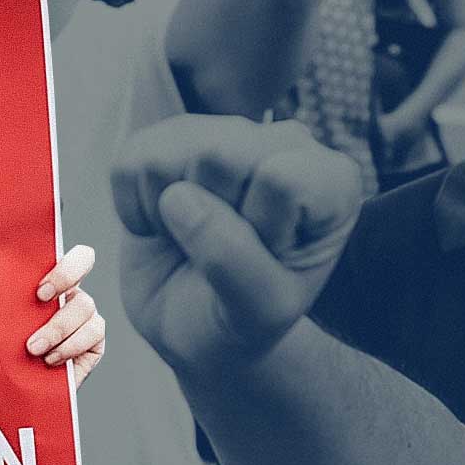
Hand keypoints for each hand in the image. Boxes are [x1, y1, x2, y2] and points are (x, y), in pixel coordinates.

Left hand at [26, 245, 104, 388]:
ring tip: (34, 347)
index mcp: (46, 277)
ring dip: (58, 326)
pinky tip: (50, 359)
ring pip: (84, 306)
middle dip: (63, 278)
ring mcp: (85, 316)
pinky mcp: (94, 344)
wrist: (11, 386)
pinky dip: (70, 347)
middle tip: (39, 298)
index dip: (61, 262)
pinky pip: (92, 336)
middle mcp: (69, 291)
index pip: (64, 251)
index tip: (39, 288)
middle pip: (83, 264)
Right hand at [109, 116, 365, 372]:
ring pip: (171, 152)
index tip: (262, 262)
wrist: (195, 331)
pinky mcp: (168, 139)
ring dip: (167, 213)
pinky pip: (132, 162)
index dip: (257, 228)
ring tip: (193, 240)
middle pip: (219, 155)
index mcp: (331, 183)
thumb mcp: (257, 311)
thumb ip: (234, 261)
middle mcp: (286, 144)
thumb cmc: (241, 322)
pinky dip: (135, 208)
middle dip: (208, 216)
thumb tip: (177, 197)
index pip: (282, 178)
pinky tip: (165, 226)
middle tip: (221, 253)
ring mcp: (225, 134)